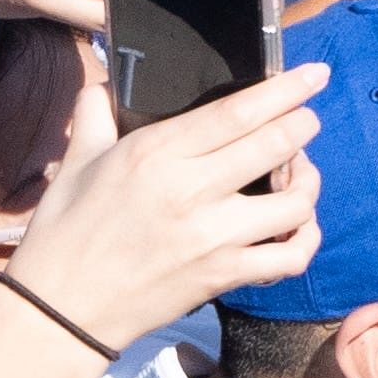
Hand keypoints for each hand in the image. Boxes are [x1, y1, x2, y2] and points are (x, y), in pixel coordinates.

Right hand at [0, 55, 321, 340]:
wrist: (63, 303)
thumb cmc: (66, 228)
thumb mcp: (77, 160)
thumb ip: (95, 113)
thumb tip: (105, 80)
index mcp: (155, 152)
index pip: (237, 113)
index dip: (285, 91)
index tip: (314, 75)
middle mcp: (190, 189)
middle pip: (276, 146)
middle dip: (304, 127)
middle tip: (306, 121)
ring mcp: (214, 236)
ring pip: (295, 202)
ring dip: (308, 183)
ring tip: (299, 175)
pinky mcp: (225, 275)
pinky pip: (291, 256)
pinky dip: (307, 240)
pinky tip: (299, 226)